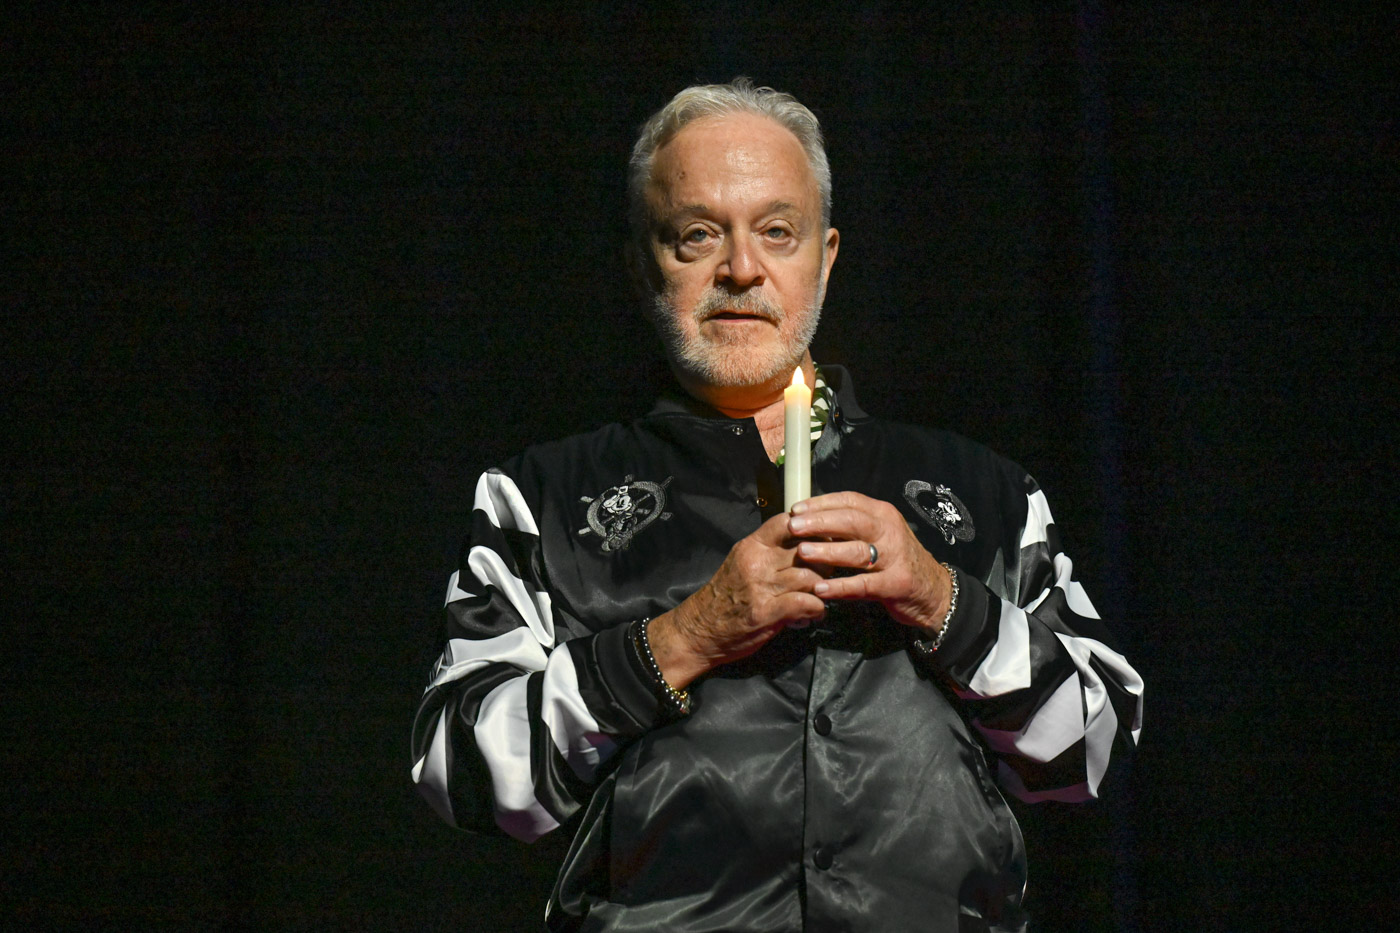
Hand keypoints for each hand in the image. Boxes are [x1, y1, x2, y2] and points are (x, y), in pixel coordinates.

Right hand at [648, 512, 826, 688]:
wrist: (698, 630)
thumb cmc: (724, 598)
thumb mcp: (742, 563)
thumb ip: (769, 552)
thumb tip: (803, 545)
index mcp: (751, 546)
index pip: (787, 522)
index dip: (811, 528)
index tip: (822, 540)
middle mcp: (757, 562)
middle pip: (806, 549)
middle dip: (825, 562)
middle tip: (828, 574)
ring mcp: (761, 587)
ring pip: (811, 576)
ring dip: (823, 589)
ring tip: (820, 598)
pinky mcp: (766, 612)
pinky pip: (806, 603)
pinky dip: (817, 610)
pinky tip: (812, 615)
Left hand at [786, 491, 951, 636]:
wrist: (933, 590)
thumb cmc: (897, 560)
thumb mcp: (880, 534)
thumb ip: (852, 526)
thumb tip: (809, 520)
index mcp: (883, 514)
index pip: (850, 501)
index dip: (821, 503)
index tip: (796, 509)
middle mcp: (890, 531)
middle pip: (852, 521)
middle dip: (820, 522)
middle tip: (793, 527)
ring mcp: (896, 557)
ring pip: (858, 551)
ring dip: (828, 551)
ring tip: (802, 553)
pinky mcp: (897, 583)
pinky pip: (866, 584)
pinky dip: (842, 586)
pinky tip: (821, 589)